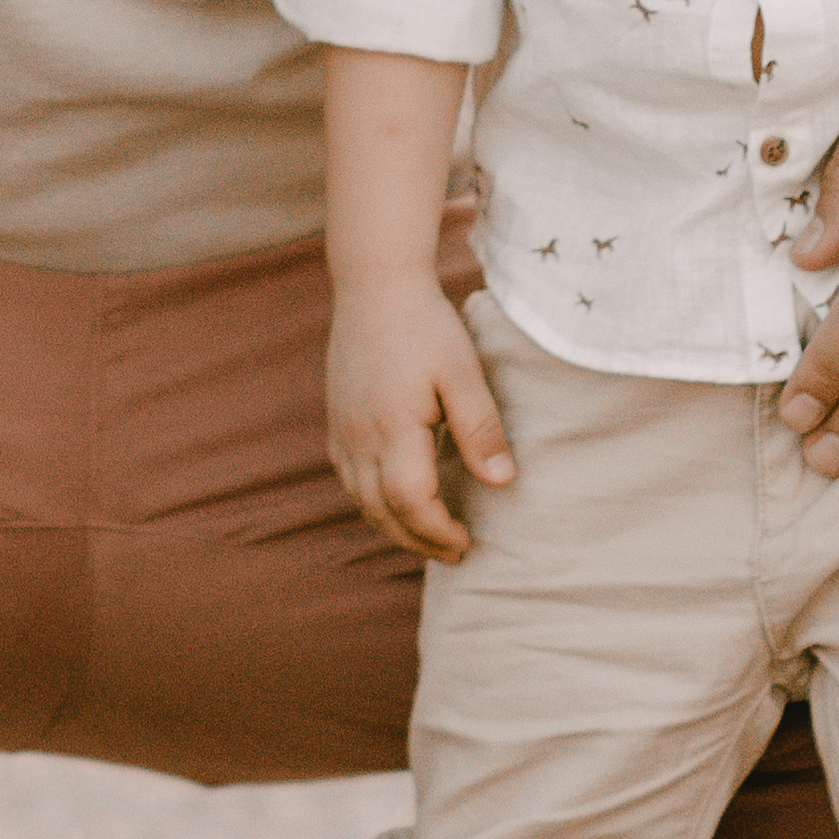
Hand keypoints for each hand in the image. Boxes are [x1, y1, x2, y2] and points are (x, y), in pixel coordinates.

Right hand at [325, 279, 514, 563]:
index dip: (438, 532)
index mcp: (393, 427)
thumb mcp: (464, 372)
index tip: (468, 542)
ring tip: (430, 536)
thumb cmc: (424, 325)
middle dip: (417, 540)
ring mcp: (343, 431)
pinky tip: (395, 502)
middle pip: (381, 512)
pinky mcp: (337, 421)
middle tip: (455, 552)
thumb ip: (481, 429)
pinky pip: (349, 479)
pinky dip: (373, 503)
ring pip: (360, 500)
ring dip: (394, 527)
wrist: (375, 285)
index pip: (410, 502)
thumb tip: (501, 482)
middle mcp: (359, 437)